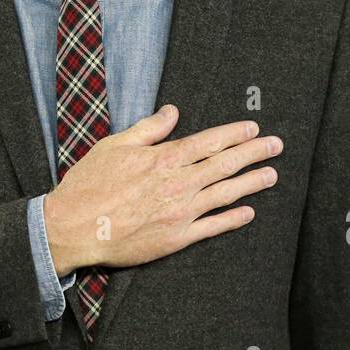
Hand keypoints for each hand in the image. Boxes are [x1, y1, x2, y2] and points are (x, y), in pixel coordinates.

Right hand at [44, 105, 282, 275]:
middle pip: (225, 164)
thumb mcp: (115, 145)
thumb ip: (148, 129)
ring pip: (225, 193)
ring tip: (271, 175)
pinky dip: (232, 219)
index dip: (234, 134)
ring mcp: (180, 213)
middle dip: (254, 153)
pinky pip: (212, 227)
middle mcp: (178, 184)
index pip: (209, 142)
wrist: (73, 228)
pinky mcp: (176, 238)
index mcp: (164, 159)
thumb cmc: (89, 184)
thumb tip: (172, 112)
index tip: (253, 128)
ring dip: (251, 183)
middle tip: (276, 146)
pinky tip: (248, 212)